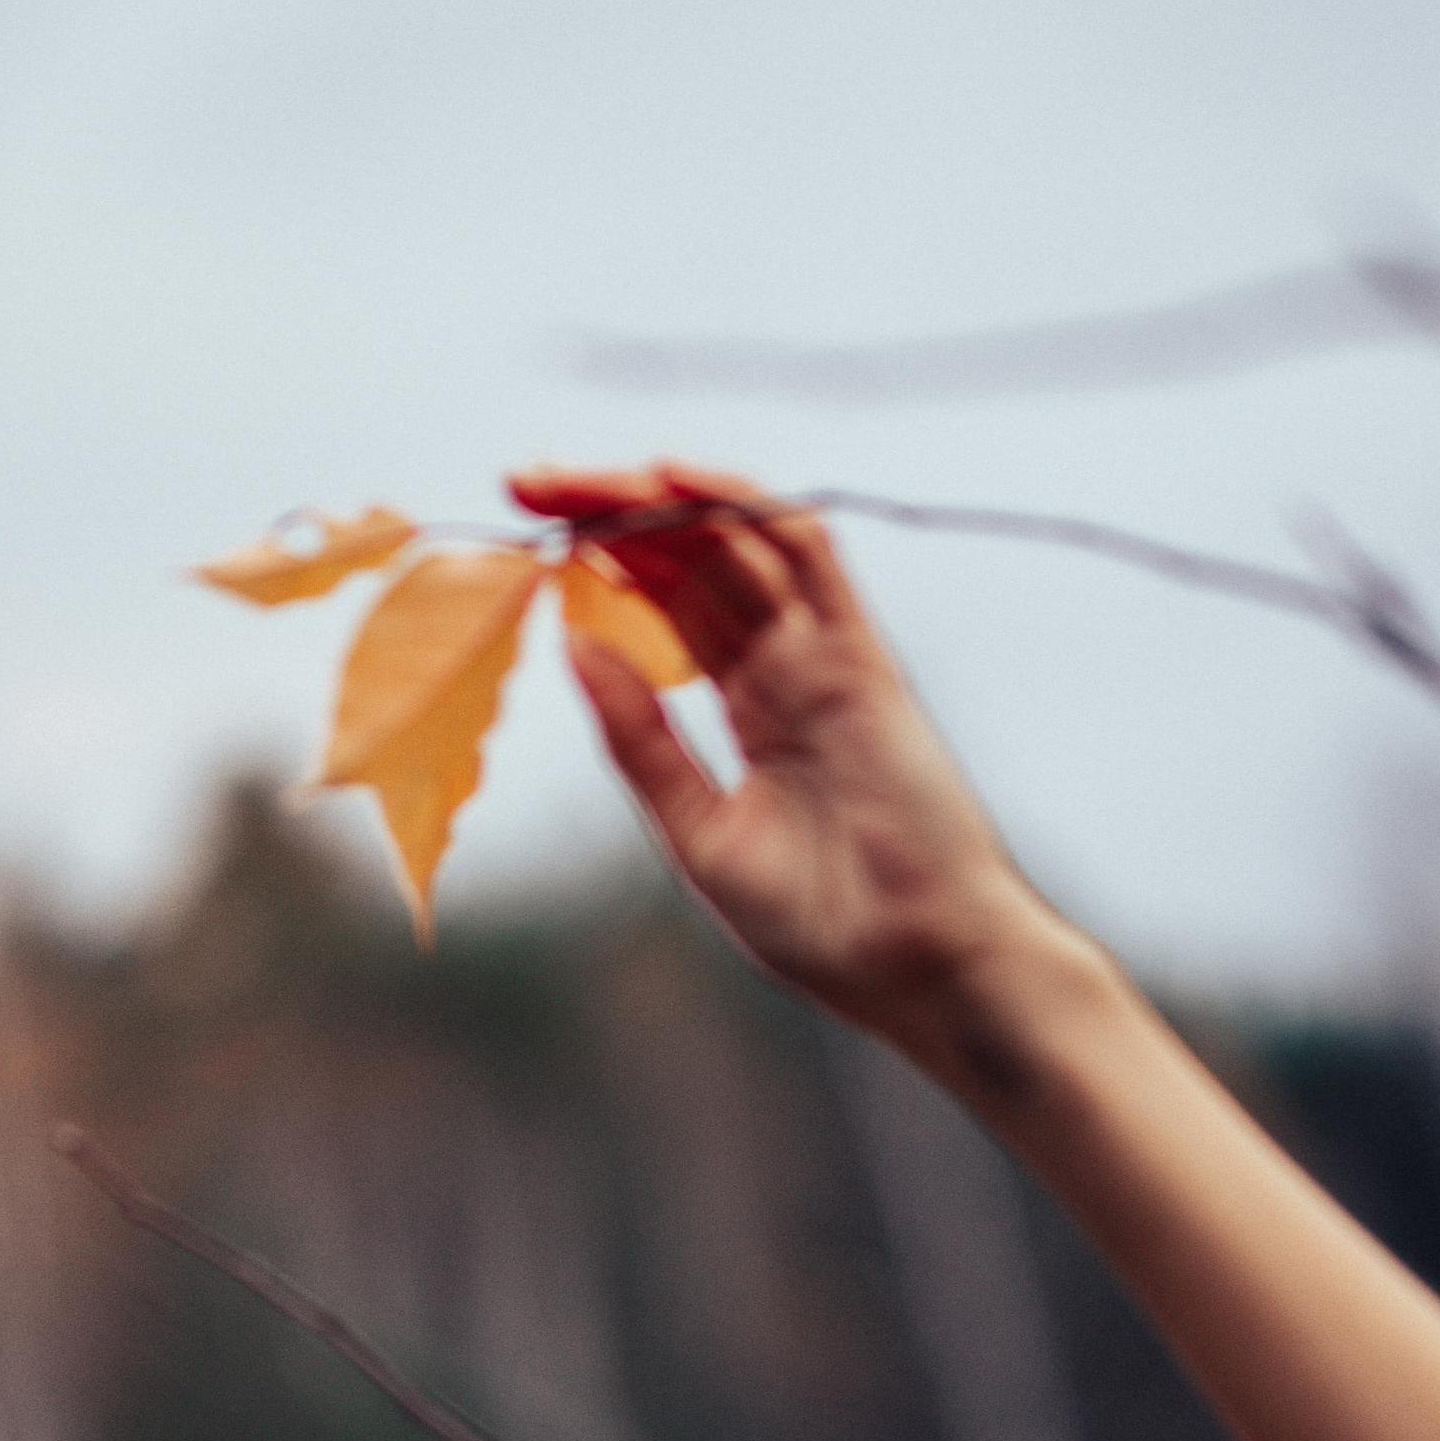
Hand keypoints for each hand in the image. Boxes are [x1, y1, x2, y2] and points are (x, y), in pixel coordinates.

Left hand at [511, 456, 1042, 1041]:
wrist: (916, 965)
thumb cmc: (824, 925)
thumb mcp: (698, 832)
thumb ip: (640, 739)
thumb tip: (572, 642)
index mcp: (754, 710)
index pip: (672, 606)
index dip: (604, 562)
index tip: (526, 536)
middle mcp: (789, 667)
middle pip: (694, 558)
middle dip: (608, 514)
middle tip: (523, 483)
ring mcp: (825, 655)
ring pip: (735, 540)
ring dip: (653, 498)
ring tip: (567, 479)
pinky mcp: (859, 655)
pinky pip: (803, 552)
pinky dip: (741, 503)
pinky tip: (667, 475)